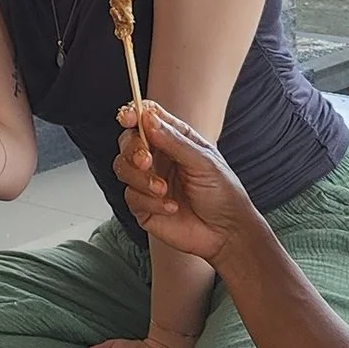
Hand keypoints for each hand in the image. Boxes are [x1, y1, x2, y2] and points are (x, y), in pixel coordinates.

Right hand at [117, 102, 251, 265]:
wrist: (226, 234)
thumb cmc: (222, 193)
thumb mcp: (203, 162)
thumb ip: (174, 141)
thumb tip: (147, 118)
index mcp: (174, 140)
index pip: (147, 118)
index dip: (133, 114)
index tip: (127, 118)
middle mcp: (158, 158)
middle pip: (127, 142)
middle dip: (133, 149)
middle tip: (146, 161)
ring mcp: (148, 182)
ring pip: (122, 168)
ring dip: (140, 178)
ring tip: (163, 190)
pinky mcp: (143, 206)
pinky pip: (131, 196)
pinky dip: (150, 202)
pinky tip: (172, 208)